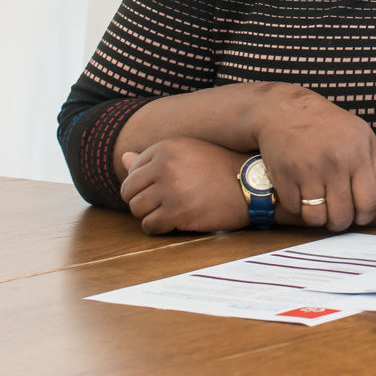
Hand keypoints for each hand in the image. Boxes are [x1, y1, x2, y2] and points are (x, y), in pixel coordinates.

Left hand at [118, 138, 249, 234]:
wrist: (252, 186)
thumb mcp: (189, 153)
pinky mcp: (178, 212)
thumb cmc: (221, 169)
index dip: (146, 184)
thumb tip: (123, 157)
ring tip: (171, 213)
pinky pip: (150, 225)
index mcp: (166, 147)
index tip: (164, 189)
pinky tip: (175, 223)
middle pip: (129, 191)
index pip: (133, 170)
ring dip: (150, 215)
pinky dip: (159, 228)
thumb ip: (154, 157)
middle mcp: (165, 165)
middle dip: (142, 201)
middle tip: (164, 205)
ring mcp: (170, 189)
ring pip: (136, 209)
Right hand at [249, 83, 375, 232]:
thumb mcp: (363, 134)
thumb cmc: (329, 124)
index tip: (359, 216)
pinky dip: (297, 207)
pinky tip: (301, 194)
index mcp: (357, 155)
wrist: (285, 110)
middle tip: (337, 216)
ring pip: (316, 218)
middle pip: (341, 216)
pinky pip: (294, 210)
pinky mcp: (283, 176)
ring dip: (318, 218)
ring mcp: (307, 171)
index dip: (365, 216)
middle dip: (340, 222)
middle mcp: (333, 164)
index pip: (369, 202)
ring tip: (319, 207)